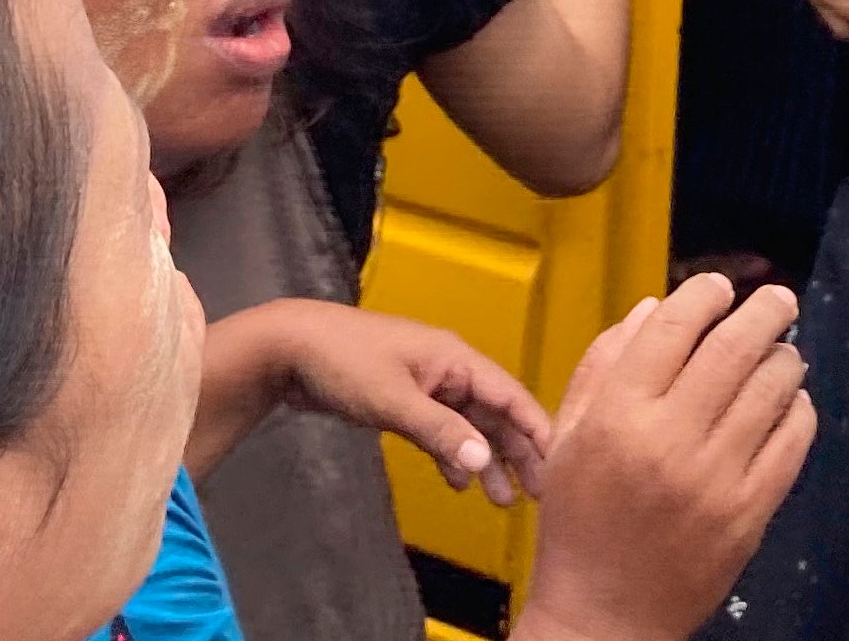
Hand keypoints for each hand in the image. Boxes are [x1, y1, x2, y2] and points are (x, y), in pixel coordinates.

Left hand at [213, 300, 550, 505]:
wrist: (289, 349)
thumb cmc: (344, 363)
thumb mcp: (394, 401)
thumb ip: (440, 432)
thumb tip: (484, 462)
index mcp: (455, 359)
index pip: (510, 395)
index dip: (536, 428)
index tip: (559, 463)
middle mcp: (448, 369)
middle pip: (495, 414)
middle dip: (516, 452)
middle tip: (536, 494)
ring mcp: (426, 384)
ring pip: (469, 425)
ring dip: (485, 459)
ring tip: (501, 500)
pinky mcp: (404, 398)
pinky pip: (441, 429)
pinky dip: (452, 454)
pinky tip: (457, 481)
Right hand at [519, 276, 812, 640]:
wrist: (605, 614)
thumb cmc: (580, 522)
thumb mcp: (568, 437)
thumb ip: (604, 365)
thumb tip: (654, 307)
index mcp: (618, 416)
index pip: (673, 327)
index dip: (703, 294)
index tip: (718, 287)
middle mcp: (670, 440)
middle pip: (734, 347)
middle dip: (765, 310)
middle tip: (778, 299)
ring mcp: (717, 478)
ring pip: (772, 388)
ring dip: (785, 357)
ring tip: (782, 351)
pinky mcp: (751, 512)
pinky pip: (793, 441)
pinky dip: (799, 409)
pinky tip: (790, 401)